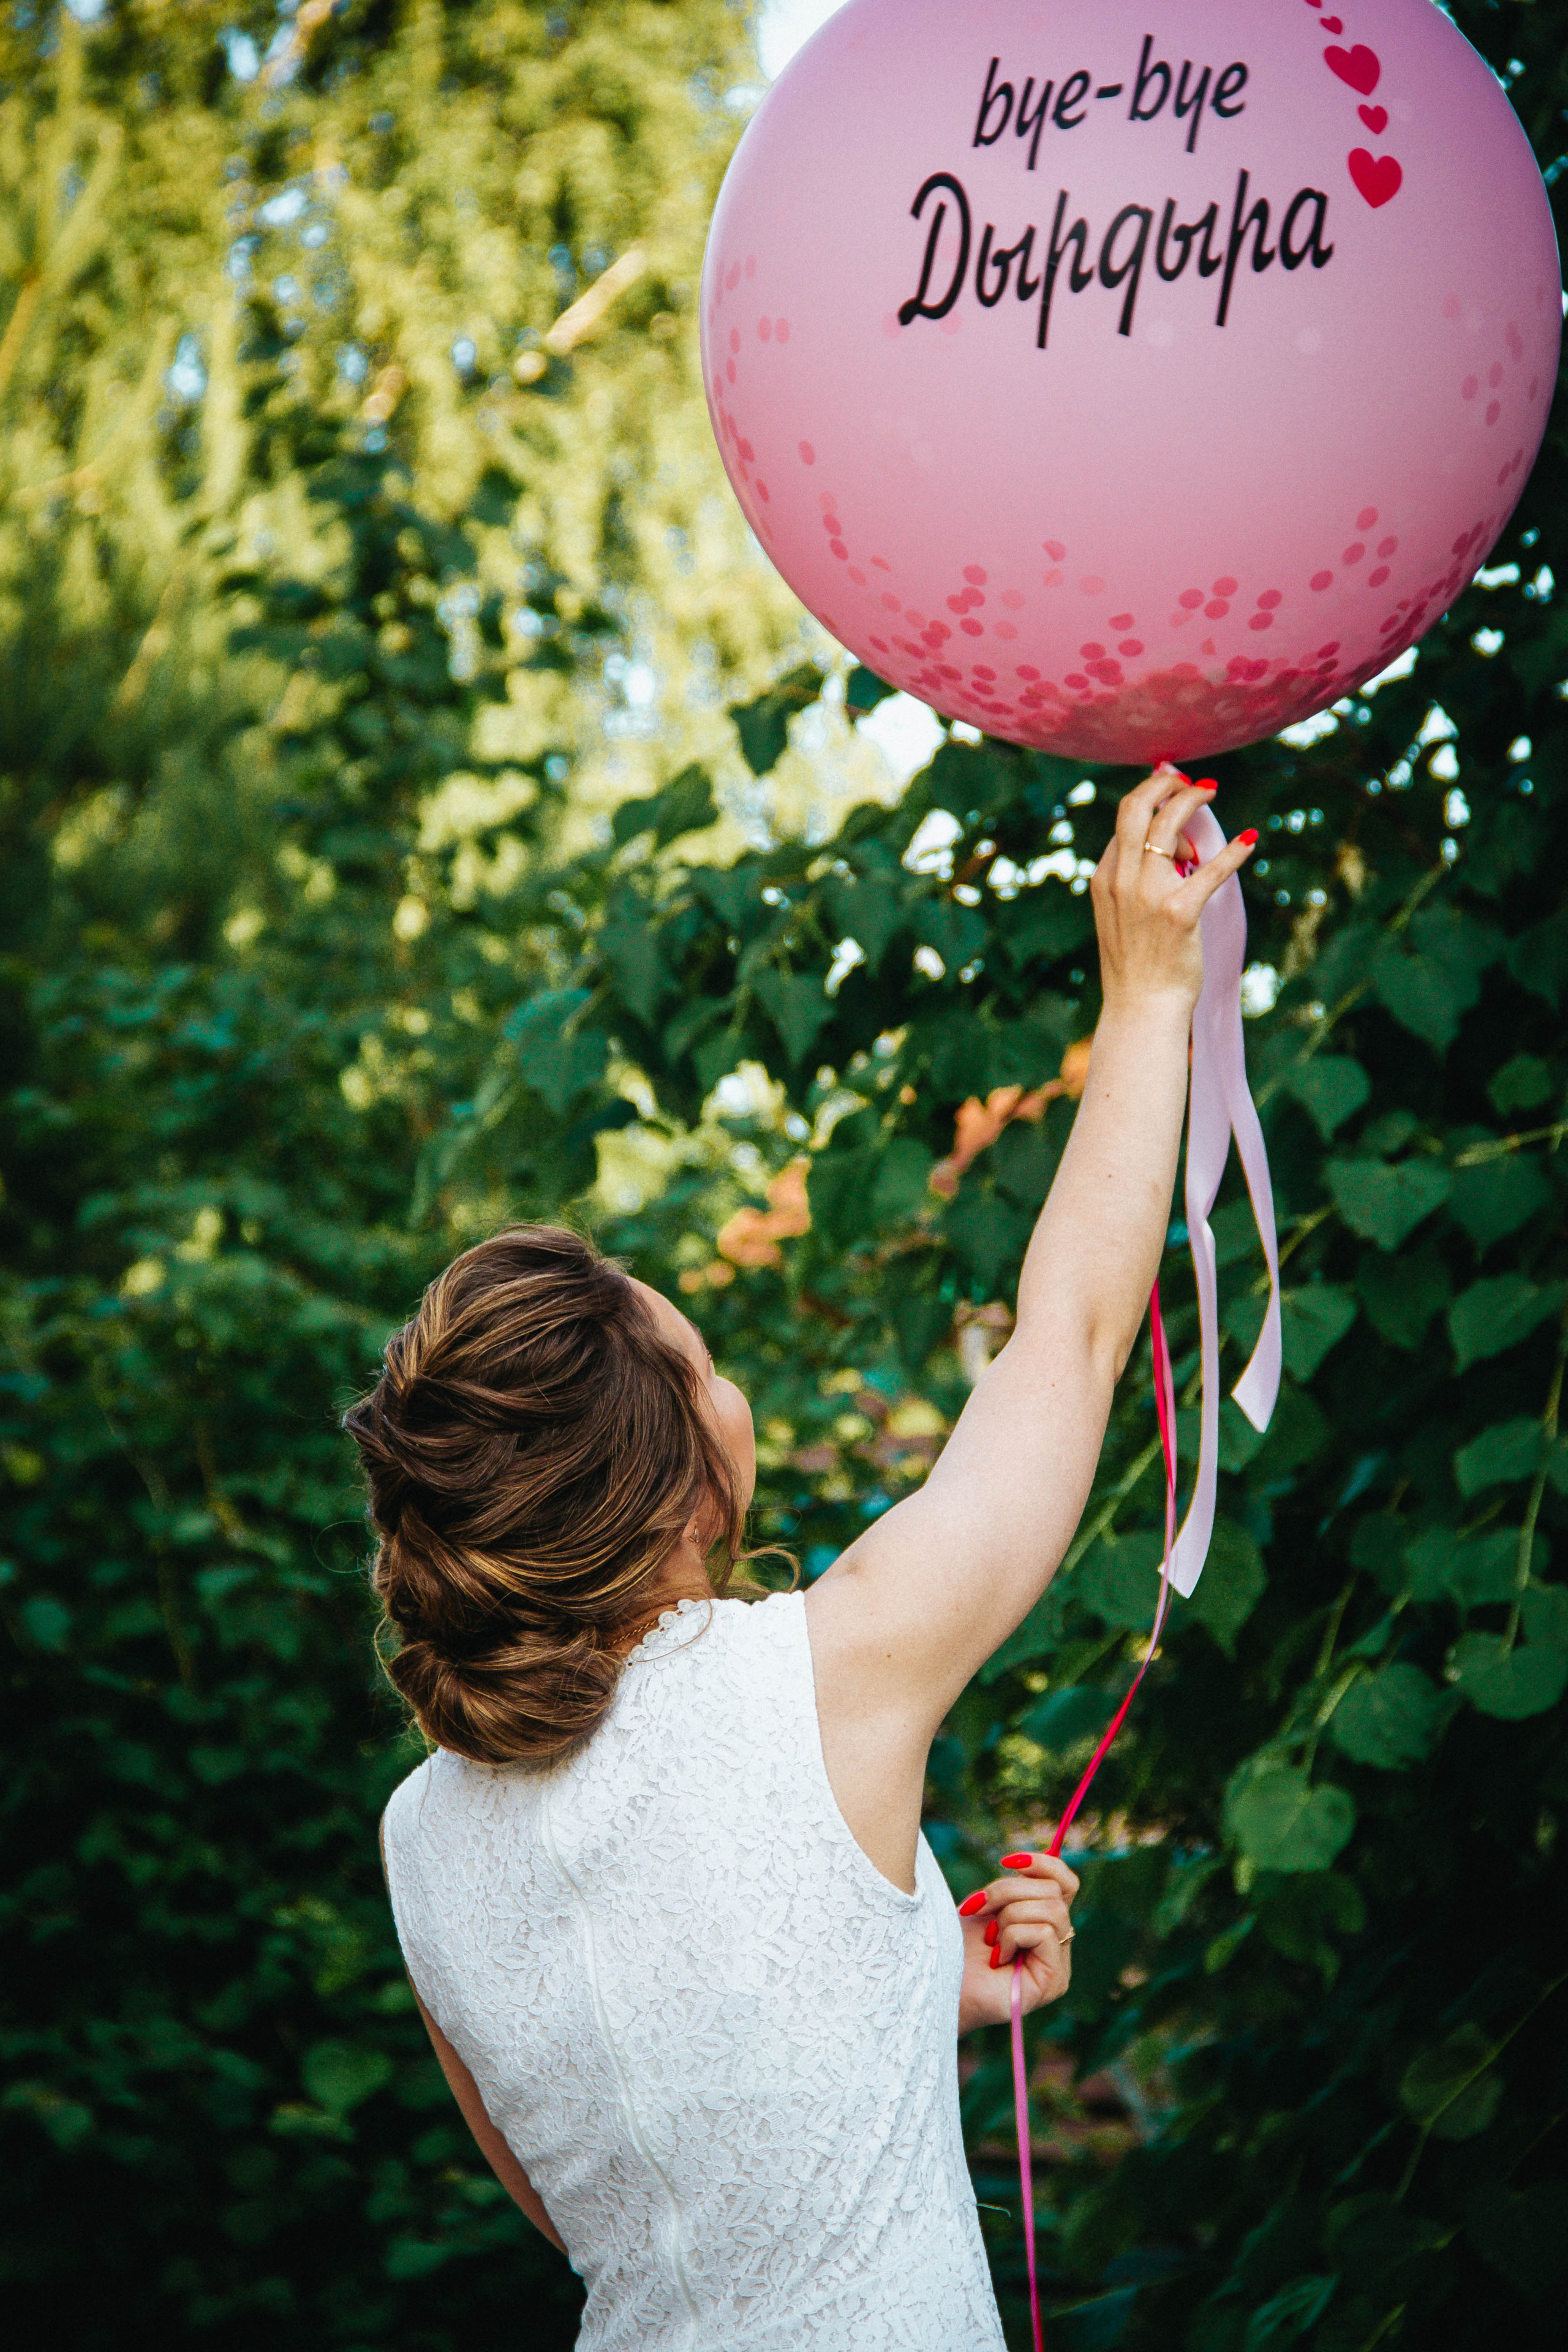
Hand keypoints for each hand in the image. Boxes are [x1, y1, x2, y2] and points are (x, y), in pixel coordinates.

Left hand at [955, 1851, 1079, 2032]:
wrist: (938, 1984)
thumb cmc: (957, 1945)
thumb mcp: (988, 1905)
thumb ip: (1015, 1886)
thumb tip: (1031, 1858)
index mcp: (1045, 1923)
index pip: (1065, 1883)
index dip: (1043, 1863)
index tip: (1007, 1861)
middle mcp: (1058, 1945)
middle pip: (1054, 1891)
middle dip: (1009, 1890)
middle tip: (979, 1907)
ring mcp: (1058, 1966)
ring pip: (1052, 1910)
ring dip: (1009, 1915)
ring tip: (990, 1937)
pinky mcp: (1053, 1982)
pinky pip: (1044, 1933)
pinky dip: (1013, 1936)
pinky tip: (996, 1957)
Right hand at [1091, 764, 1256, 1020]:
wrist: (1141, 1008)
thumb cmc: (1137, 965)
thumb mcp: (1119, 916)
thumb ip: (1132, 879)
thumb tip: (1172, 848)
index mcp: (1105, 879)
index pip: (1123, 822)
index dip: (1150, 799)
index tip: (1172, 791)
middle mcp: (1122, 880)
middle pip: (1136, 808)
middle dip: (1165, 783)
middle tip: (1190, 779)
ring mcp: (1148, 895)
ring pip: (1169, 824)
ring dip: (1193, 799)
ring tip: (1211, 791)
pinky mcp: (1179, 912)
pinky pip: (1211, 870)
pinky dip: (1234, 851)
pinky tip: (1250, 840)